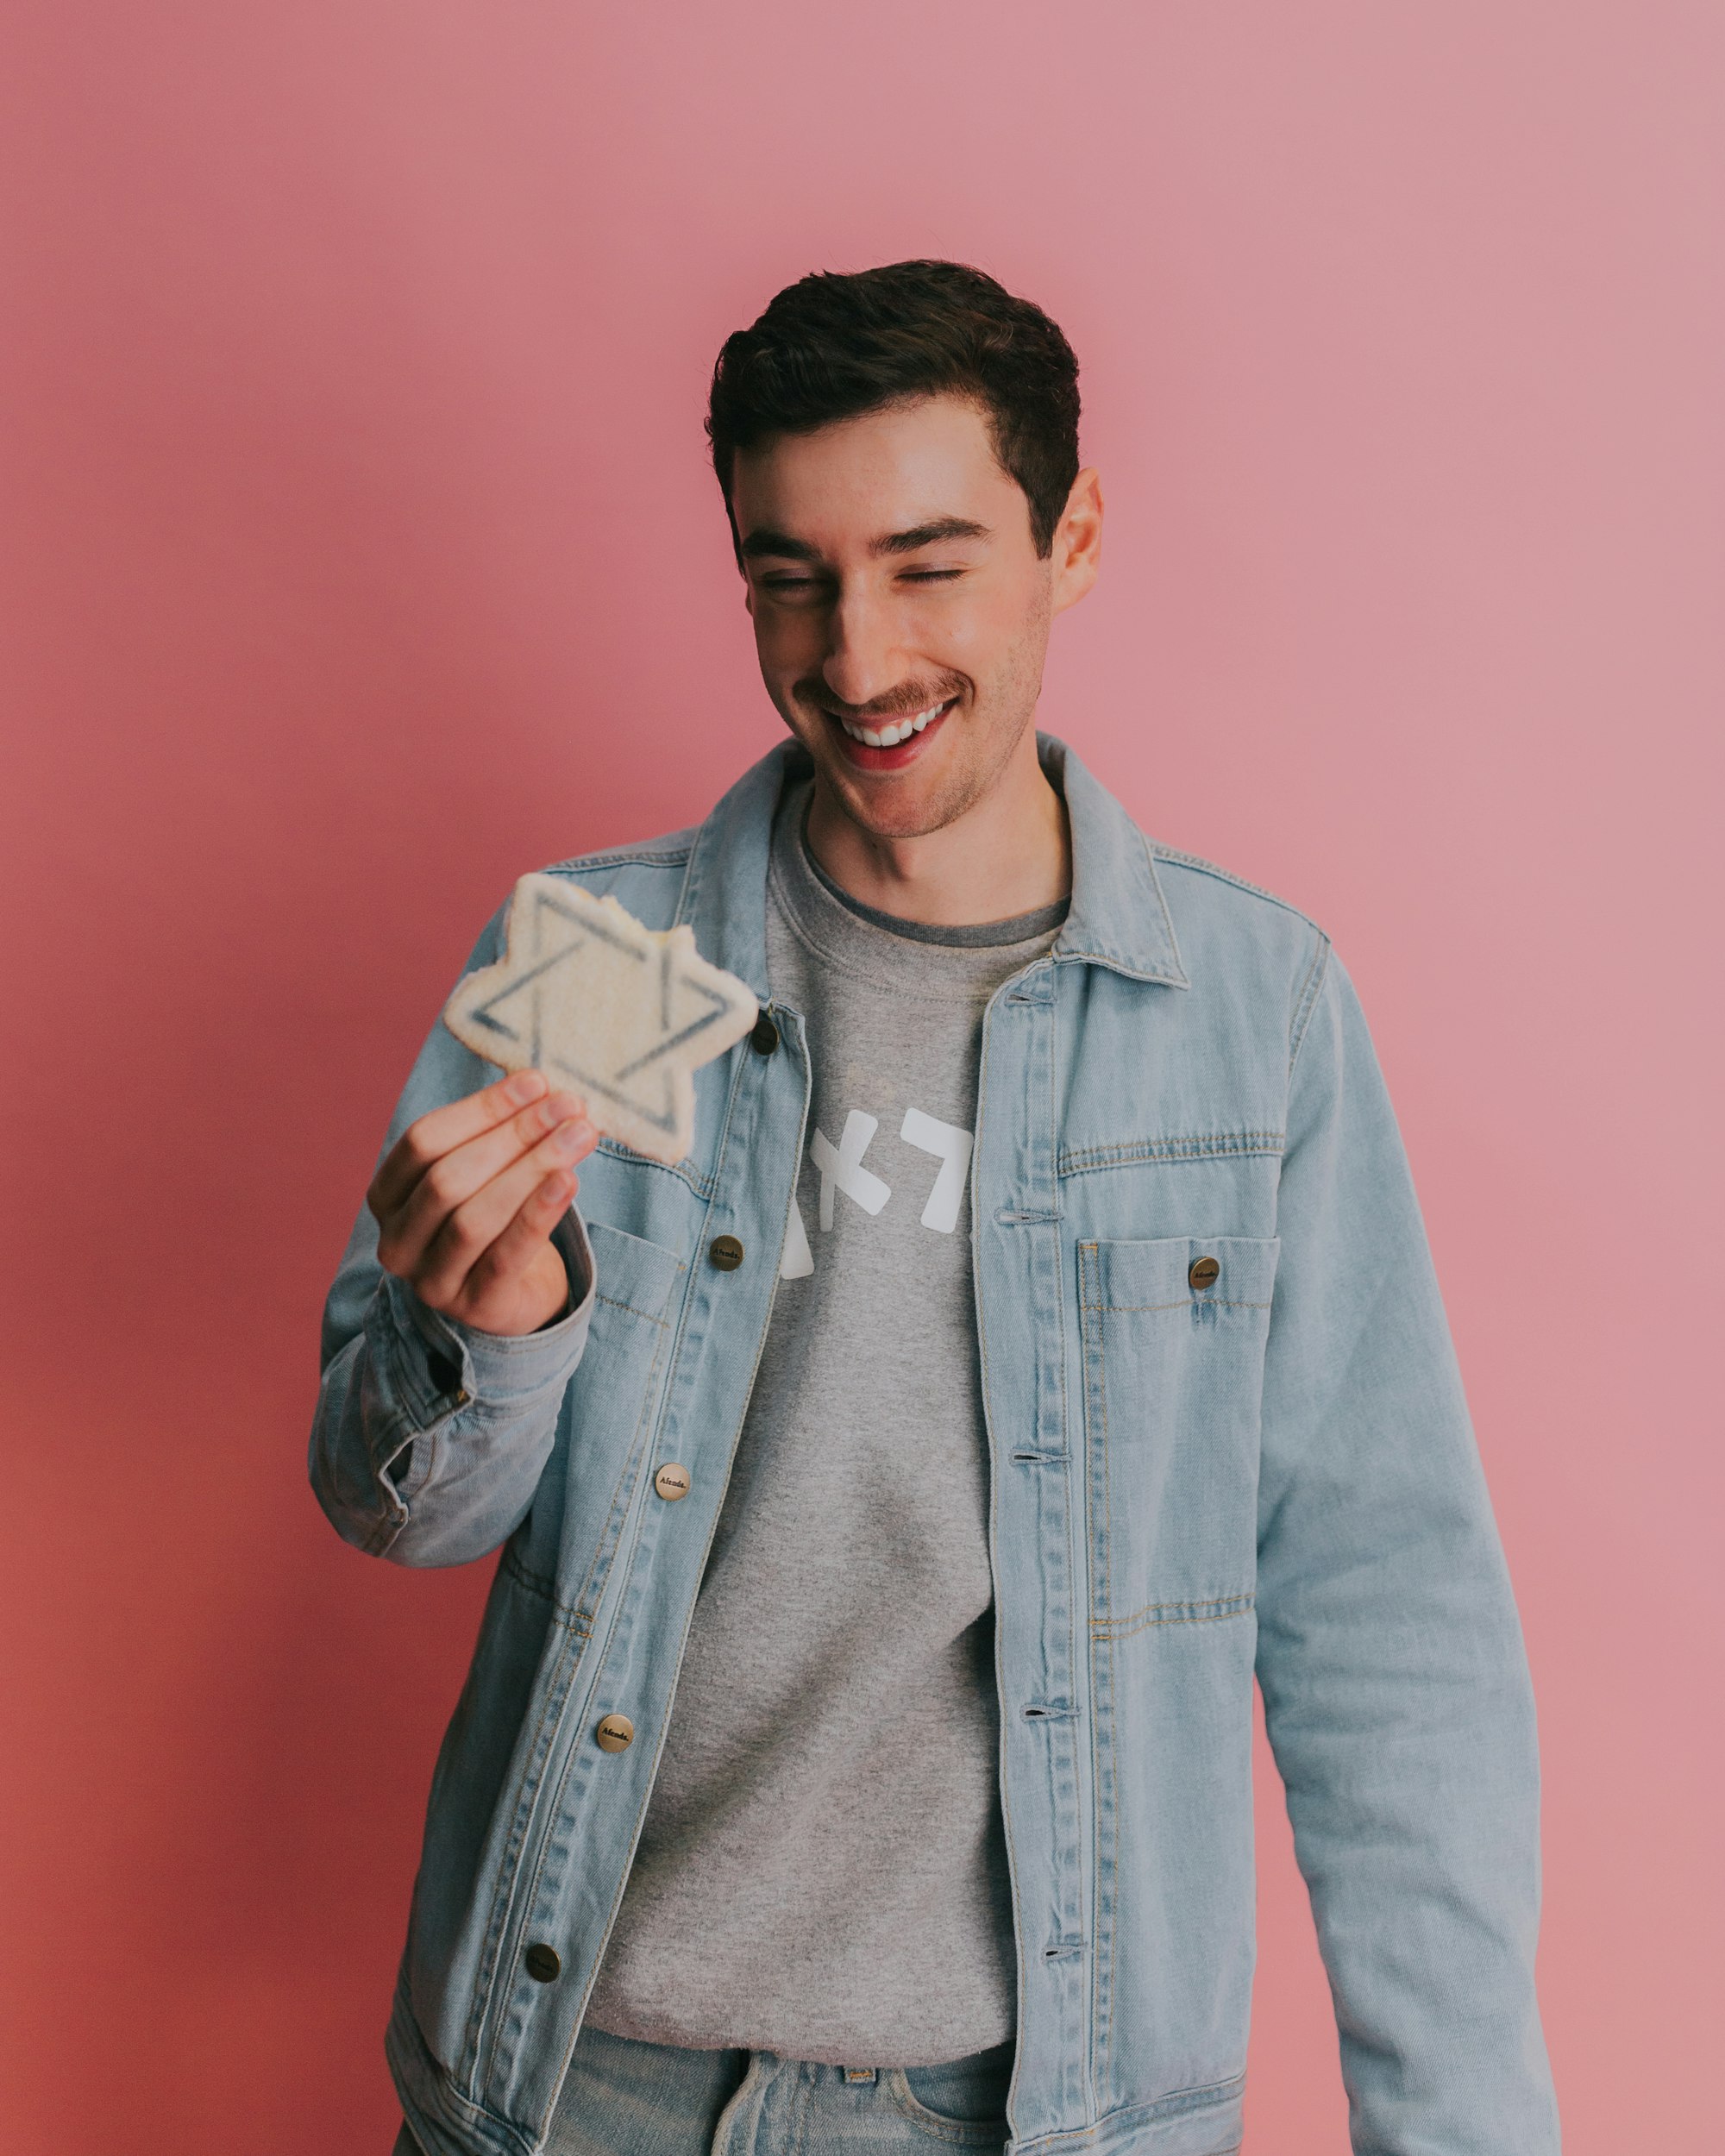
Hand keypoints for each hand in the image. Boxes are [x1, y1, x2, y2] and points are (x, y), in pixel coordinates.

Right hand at [368, 1071, 598, 1336]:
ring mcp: (431, 1281)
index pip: (423, 1140)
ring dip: (532, 1169)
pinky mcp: (475, 1307)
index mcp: (387, 1196)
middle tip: (567, 1106)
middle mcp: (397, 1241)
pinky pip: (505, 1257)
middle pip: (448, 1178)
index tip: (536, 1083)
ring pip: (474, 1218)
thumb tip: (541, 1089)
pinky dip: (537, 1214)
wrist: (515, 1295)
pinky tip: (569, 1181)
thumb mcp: (483, 1173)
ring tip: (579, 1135)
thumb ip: (496, 1134)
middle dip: (513, 1135)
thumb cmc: (496, 1217)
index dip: (481, 1109)